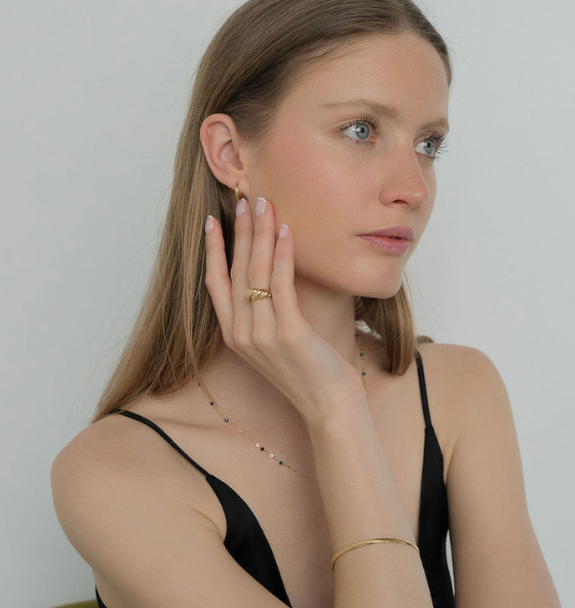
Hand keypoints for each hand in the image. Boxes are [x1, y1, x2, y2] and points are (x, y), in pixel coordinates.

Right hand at [203, 195, 365, 425]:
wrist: (329, 407)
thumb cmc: (309, 372)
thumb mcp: (279, 342)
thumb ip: (268, 314)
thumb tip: (274, 275)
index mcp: (234, 336)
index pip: (215, 284)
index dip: (213, 251)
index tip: (212, 221)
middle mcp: (241, 334)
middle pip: (235, 271)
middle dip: (239, 232)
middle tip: (244, 199)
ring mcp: (262, 335)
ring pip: (255, 273)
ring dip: (260, 235)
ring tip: (265, 204)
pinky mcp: (288, 334)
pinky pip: (281, 286)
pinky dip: (282, 256)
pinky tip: (287, 232)